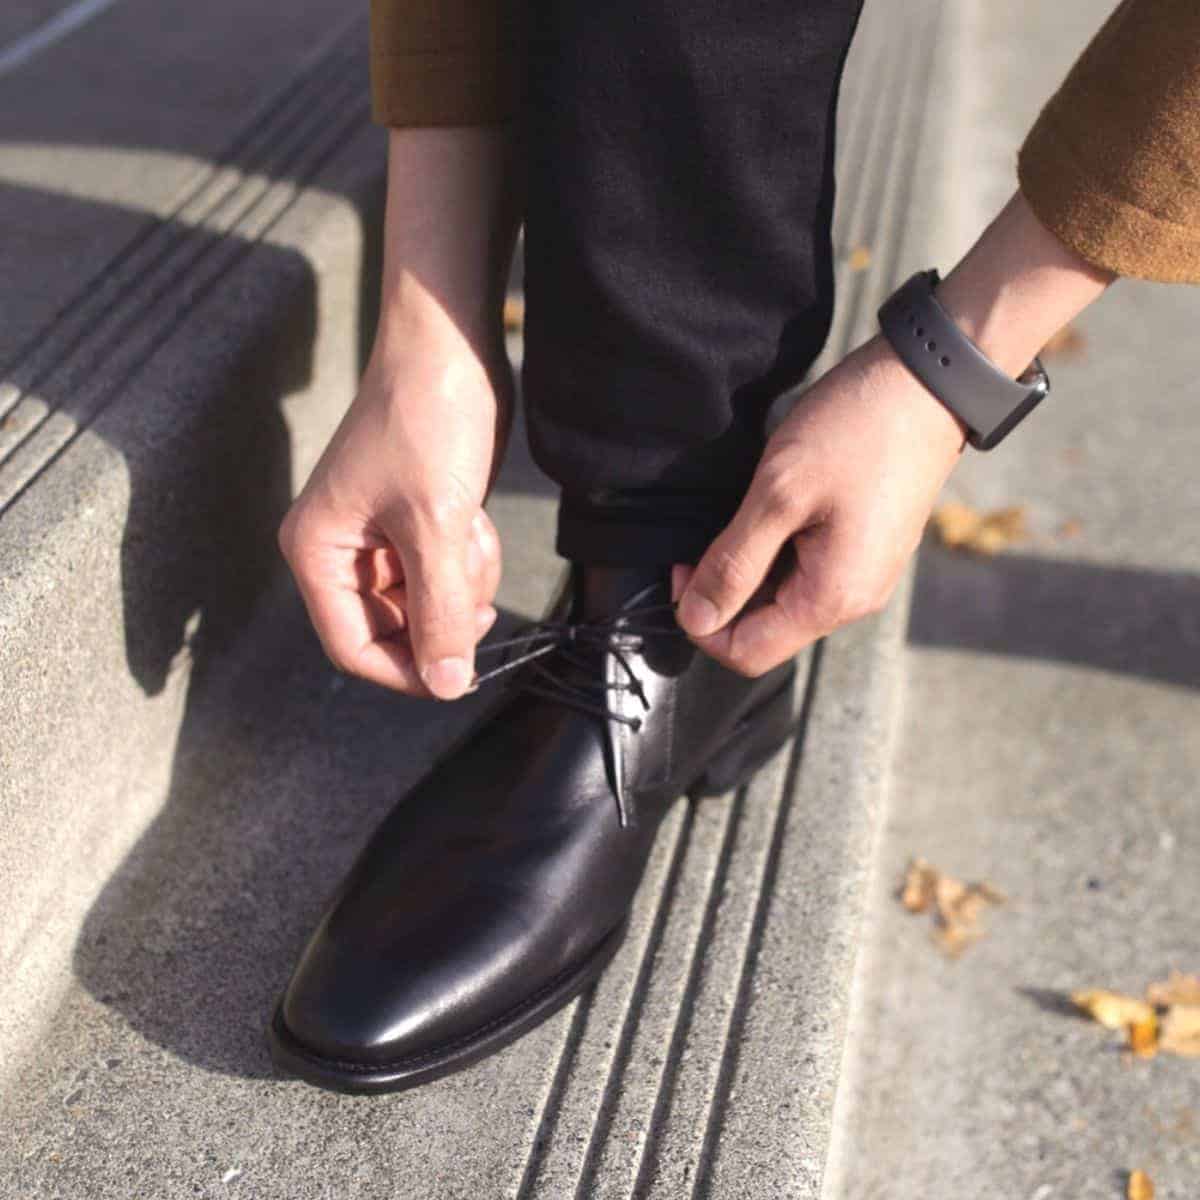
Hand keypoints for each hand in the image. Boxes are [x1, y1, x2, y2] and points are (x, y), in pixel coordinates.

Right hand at [280, 125, 519, 699]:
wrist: (452, 349)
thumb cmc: (426, 420)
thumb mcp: (436, 526)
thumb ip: (441, 611)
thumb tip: (445, 685)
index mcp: (318, 551)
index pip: (353, 645)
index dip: (406, 670)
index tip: (457, 676)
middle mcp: (341, 550)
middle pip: (396, 628)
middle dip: (442, 608)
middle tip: (468, 572)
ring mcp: (381, 537)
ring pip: (428, 602)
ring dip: (461, 578)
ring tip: (468, 527)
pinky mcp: (416, 522)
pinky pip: (445, 571)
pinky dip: (468, 556)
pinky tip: (472, 514)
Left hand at [672, 335, 965, 674]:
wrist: (929, 384)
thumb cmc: (857, 431)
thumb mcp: (779, 494)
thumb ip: (734, 563)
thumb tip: (695, 619)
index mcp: (832, 599)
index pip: (746, 653)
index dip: (702, 620)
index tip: (685, 566)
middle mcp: (853, 601)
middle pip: (764, 632)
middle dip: (724, 594)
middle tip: (709, 534)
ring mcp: (863, 576)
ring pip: (782, 601)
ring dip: (750, 569)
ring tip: (743, 514)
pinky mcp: (865, 550)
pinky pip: (807, 573)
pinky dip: (776, 552)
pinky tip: (772, 509)